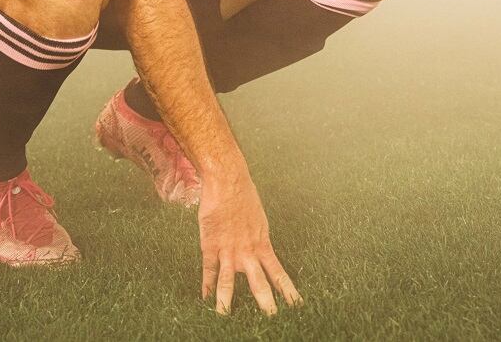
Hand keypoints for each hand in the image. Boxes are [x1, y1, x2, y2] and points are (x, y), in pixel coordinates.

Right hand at [199, 171, 300, 315]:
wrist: (228, 180)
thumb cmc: (244, 195)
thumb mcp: (258, 219)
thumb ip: (258, 238)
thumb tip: (259, 248)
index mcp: (263, 244)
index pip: (278, 274)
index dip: (287, 291)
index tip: (296, 306)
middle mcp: (248, 251)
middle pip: (258, 284)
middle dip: (265, 304)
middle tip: (271, 321)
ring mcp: (228, 250)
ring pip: (229, 281)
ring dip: (227, 301)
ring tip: (225, 317)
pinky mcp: (210, 245)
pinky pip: (208, 269)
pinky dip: (206, 285)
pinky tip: (204, 298)